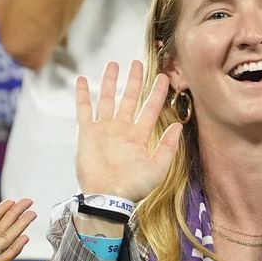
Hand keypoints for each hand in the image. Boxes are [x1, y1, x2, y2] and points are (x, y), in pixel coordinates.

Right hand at [76, 60, 181, 202]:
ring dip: (111, 82)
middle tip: (137, 63)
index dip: (156, 93)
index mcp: (139, 136)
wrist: (108, 197)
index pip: (150, 108)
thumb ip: (168, 146)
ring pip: (108, 99)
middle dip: (134, 81)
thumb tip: (178, 125)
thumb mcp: (159, 167)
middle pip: (129, 98)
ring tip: (114, 64)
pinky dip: (83, 95)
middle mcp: (122, 129)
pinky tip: (83, 80)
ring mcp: (104, 129)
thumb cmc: (133, 187)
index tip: (163, 77)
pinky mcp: (87, 133)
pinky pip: (84, 110)